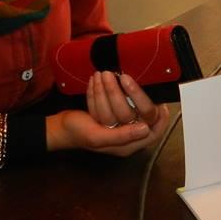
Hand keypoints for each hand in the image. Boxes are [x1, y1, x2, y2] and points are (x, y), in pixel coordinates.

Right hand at [46, 71, 169, 154]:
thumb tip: (146, 129)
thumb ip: (121, 136)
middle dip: (119, 92)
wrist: (61, 127)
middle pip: (135, 111)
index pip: (154, 130)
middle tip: (108, 75)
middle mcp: (129, 134)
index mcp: (128, 145)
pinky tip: (98, 80)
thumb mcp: (97, 137)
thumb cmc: (77, 134)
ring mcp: (123, 121)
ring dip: (111, 87)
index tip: (154, 96)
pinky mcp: (115, 110)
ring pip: (126, 102)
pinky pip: (118, 97)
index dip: (159, 115)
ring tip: (101, 74)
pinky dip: (107, 88)